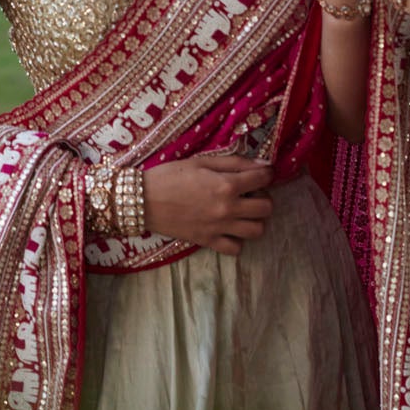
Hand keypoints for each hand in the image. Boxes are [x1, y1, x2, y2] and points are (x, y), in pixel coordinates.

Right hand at [143, 153, 274, 256]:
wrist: (143, 200)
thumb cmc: (171, 175)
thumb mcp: (202, 161)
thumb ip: (234, 162)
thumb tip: (263, 164)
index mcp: (227, 185)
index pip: (264, 179)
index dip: (266, 173)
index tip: (261, 172)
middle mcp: (228, 208)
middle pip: (266, 208)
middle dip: (264, 197)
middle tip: (251, 192)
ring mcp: (219, 228)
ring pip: (257, 230)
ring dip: (255, 220)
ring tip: (243, 211)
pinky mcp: (208, 241)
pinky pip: (235, 249)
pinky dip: (237, 240)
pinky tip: (229, 229)